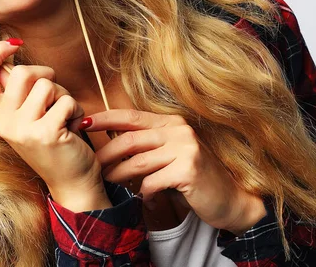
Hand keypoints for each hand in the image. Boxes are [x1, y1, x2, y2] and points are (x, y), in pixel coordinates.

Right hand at [0, 40, 102, 195]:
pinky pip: (66, 101)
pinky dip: (76, 110)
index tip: (14, 43)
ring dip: (64, 96)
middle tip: (54, 94)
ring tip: (64, 117)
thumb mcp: (28, 115)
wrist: (71, 182)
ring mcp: (22, 129)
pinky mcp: (44, 134)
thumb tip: (10, 47)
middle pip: (21, 72)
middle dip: (45, 75)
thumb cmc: (54, 140)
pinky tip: (74, 128)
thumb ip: (18, 89)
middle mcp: (4, 122)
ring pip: (47, 85)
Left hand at [83, 109, 267, 233]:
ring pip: (137, 162)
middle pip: (130, 139)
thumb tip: (111, 140)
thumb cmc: (194, 178)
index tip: (84, 122)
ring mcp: (185, 148)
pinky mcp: (189, 170)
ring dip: (119, 176)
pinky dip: (145, 194)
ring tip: (109, 183)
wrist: (231, 200)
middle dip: (107, 153)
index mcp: (172, 122)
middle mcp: (179, 130)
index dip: (105, 118)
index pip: (131, 116)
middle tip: (93, 166)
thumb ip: (147, 145)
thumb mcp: (171, 154)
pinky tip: (146, 201)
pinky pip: (152, 182)